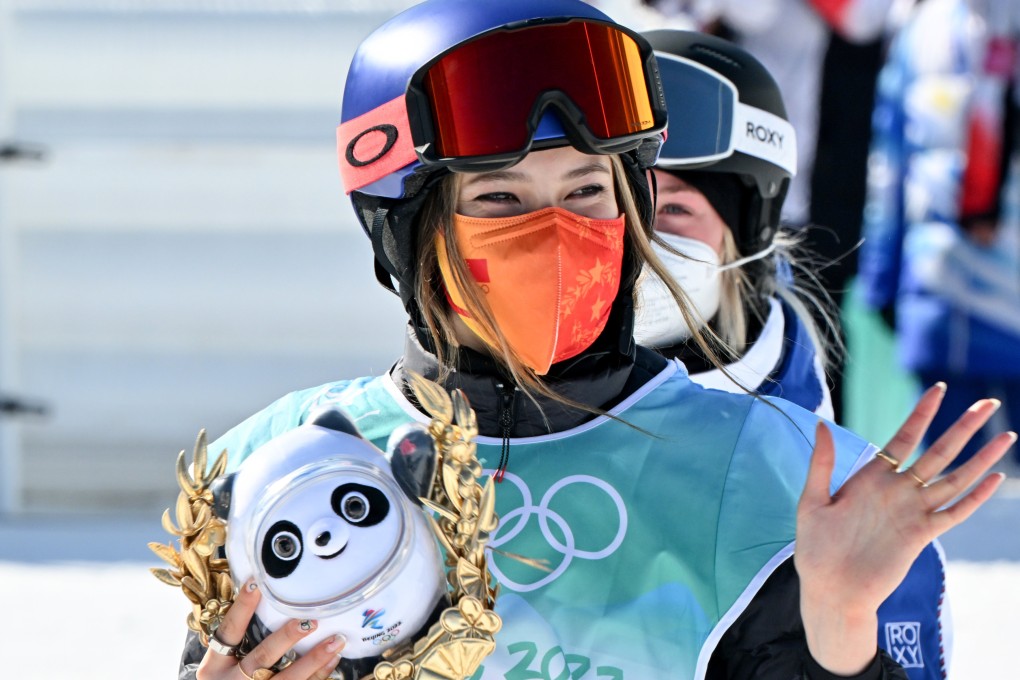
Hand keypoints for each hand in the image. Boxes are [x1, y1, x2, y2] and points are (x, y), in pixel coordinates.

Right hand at [196, 578, 345, 679]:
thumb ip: (240, 640)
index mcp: (214, 668)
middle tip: (310, 620)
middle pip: (262, 656)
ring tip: (336, 640)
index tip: (256, 582)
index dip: (242, 607)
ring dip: (314, 659)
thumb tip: (270, 596)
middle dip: (287, 638)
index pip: (229, 631)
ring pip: (287, 679)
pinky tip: (334, 659)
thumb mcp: (223, 665)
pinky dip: (319, 674)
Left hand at [794, 383, 1013, 674]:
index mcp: (872, 478)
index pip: (904, 438)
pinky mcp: (922, 536)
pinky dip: (976, 496)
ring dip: (980, 458)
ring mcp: (913, 512)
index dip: (922, 414)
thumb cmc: (816, 548)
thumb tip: (820, 424)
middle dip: (963, 427)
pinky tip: (995, 478)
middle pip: (939, 452)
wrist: (830, 589)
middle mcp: (898, 491)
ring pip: (954, 478)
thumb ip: (822, 464)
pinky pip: (954, 512)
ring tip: (1005, 436)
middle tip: (988, 403)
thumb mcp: (812, 501)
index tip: (937, 389)